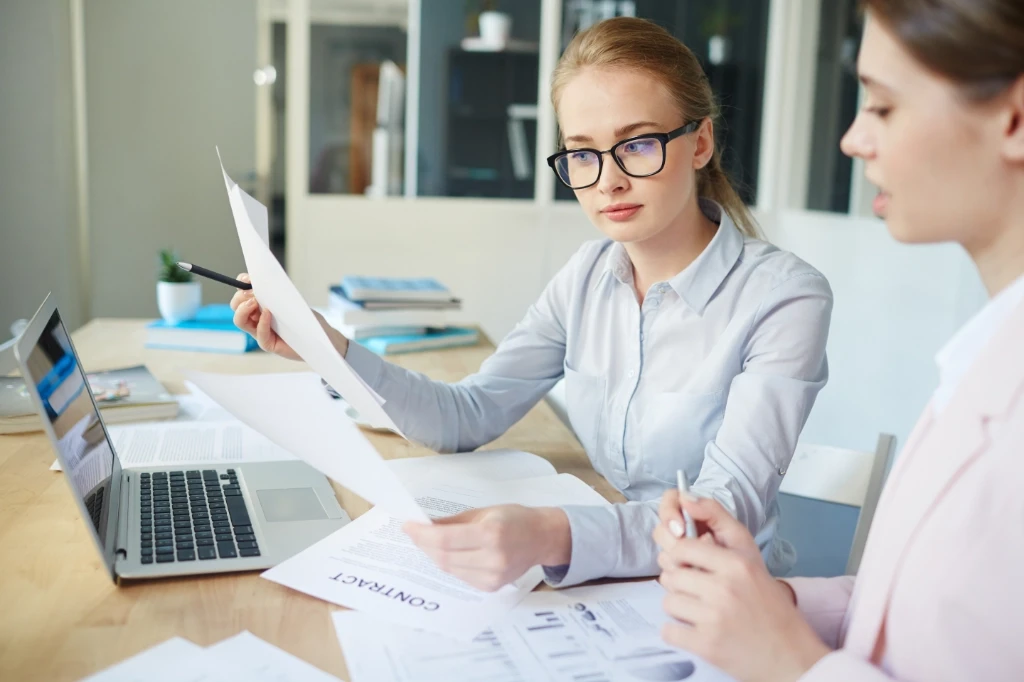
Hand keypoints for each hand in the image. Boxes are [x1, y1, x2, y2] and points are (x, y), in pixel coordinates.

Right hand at [229, 273, 348, 358]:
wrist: (319, 336)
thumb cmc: (305, 317)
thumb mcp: (291, 299)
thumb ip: (277, 291)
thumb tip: (265, 279)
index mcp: (260, 304)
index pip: (243, 292)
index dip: (241, 284)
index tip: (245, 278)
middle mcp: (256, 317)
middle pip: (236, 306)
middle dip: (240, 297)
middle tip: (251, 293)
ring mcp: (260, 331)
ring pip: (241, 321)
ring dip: (244, 310)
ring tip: (254, 302)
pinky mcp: (268, 344)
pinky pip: (260, 335)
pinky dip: (262, 323)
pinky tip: (268, 314)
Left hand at [403, 505, 570, 591]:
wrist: (542, 538)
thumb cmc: (515, 519)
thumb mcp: (484, 512)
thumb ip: (453, 522)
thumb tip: (424, 525)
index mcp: (491, 533)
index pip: (445, 539)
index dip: (422, 534)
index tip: (408, 526)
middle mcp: (492, 558)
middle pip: (444, 557)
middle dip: (424, 545)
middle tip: (413, 533)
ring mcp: (493, 576)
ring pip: (449, 569)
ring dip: (434, 555)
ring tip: (427, 542)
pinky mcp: (492, 587)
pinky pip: (461, 576)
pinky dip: (449, 565)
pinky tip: (447, 554)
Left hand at [653, 495, 828, 681]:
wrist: (794, 656)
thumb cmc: (770, 606)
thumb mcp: (750, 557)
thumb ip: (718, 521)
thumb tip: (686, 497)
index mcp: (736, 564)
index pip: (682, 547)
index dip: (680, 556)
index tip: (689, 565)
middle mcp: (725, 588)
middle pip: (670, 575)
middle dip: (680, 584)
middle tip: (699, 593)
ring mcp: (714, 618)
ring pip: (668, 602)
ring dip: (680, 608)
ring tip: (703, 612)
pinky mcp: (706, 646)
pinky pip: (669, 631)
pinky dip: (679, 633)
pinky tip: (700, 631)